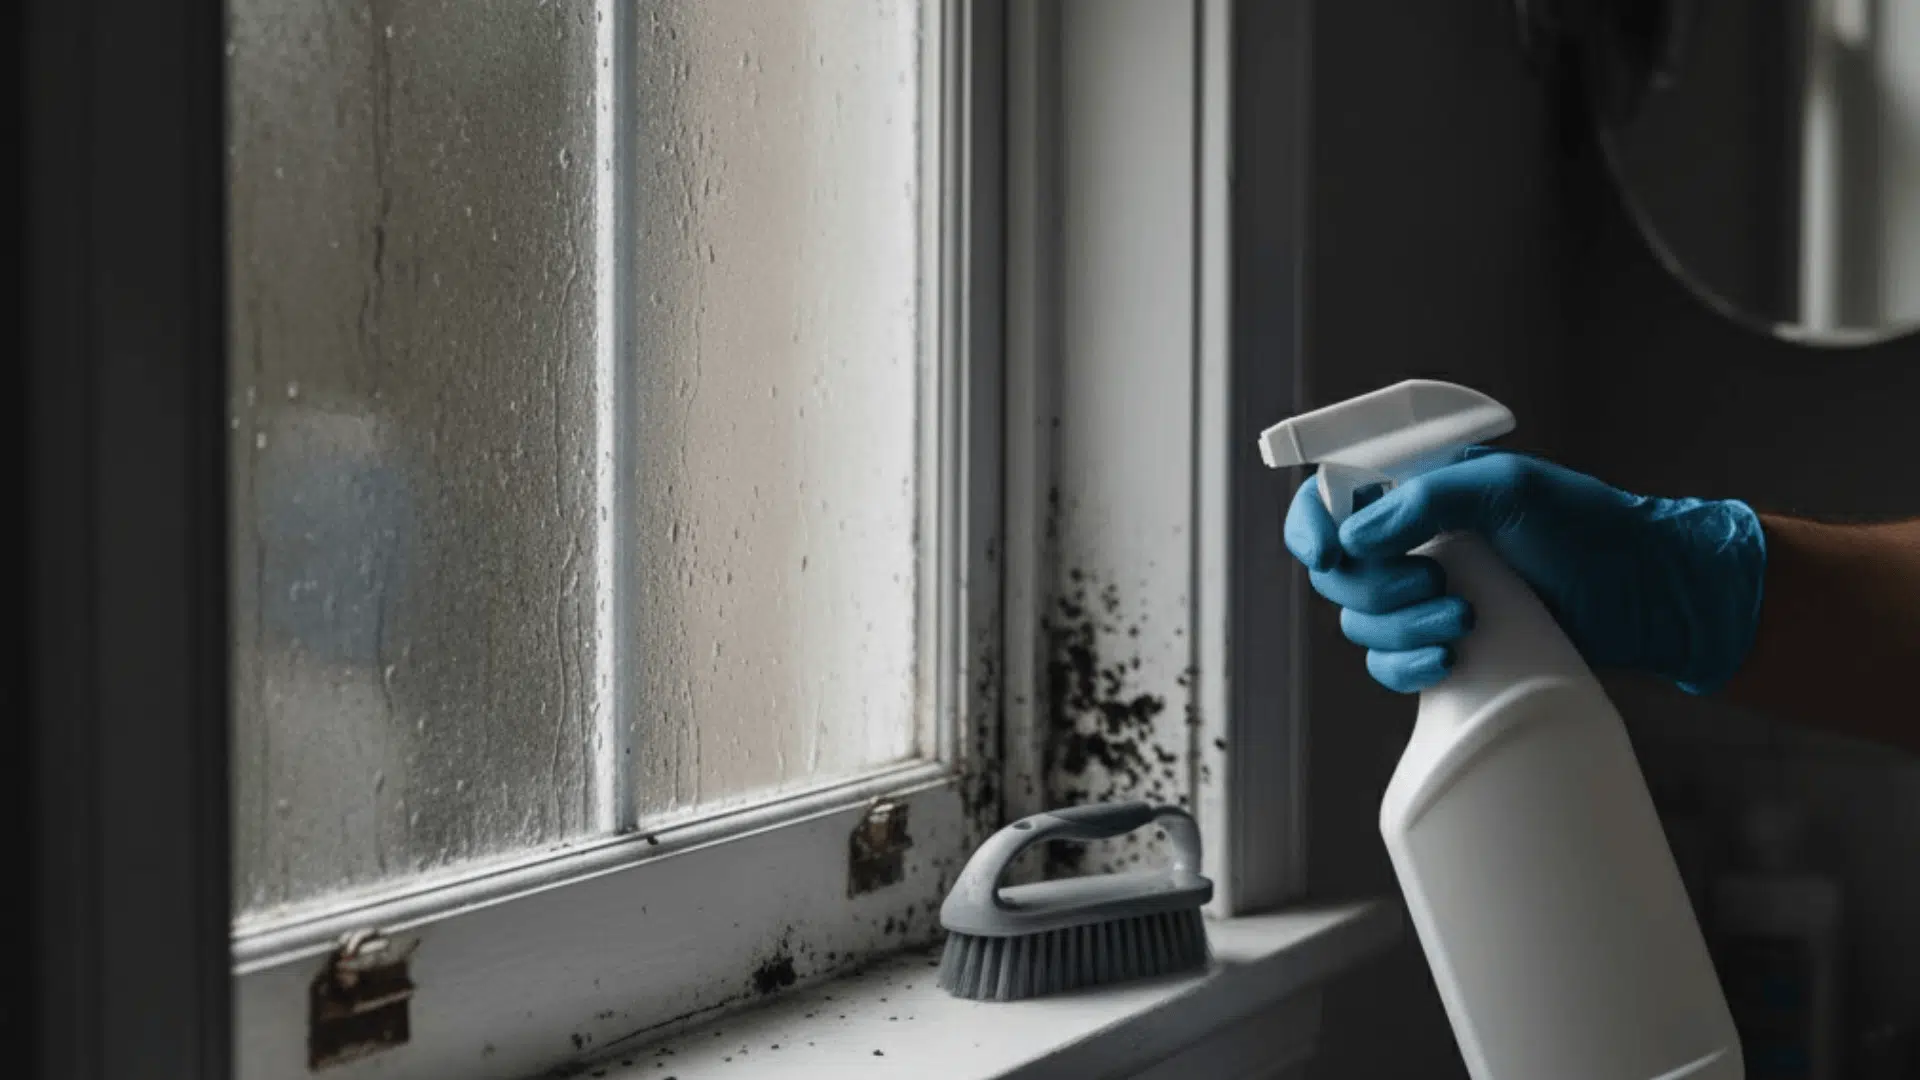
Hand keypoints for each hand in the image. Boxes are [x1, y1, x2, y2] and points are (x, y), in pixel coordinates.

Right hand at [1283, 448, 1766, 694]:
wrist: (1646, 596)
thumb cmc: (1590, 528)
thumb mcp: (1512, 489)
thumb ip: (1428, 500)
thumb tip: (1355, 534)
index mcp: (1417, 492)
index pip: (1330, 500)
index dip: (1312, 526)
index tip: (1329, 552)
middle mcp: (1410, 543)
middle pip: (1337, 573)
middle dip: (1374, 586)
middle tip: (1431, 584)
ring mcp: (1424, 597)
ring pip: (1359, 623)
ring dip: (1400, 628)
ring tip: (1463, 621)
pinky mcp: (1443, 645)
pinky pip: (1387, 665)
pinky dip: (1405, 666)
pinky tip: (1445, 660)